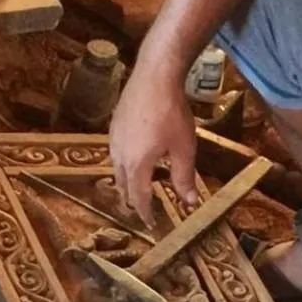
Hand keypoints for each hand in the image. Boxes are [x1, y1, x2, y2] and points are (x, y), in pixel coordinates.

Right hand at [109, 57, 198, 224]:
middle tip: (146, 210)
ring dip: (129, 183)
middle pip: (123, 188)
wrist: (154, 75)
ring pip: (117, 171)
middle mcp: (119, 156)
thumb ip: (184, 178)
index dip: (146, 214)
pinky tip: (138, 158)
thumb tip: (189, 203)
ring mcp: (113, 140)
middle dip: (134, 201)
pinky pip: (116, 154)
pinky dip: (126, 165)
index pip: (139, 199)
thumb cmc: (172, 112)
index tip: (152, 225)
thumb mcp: (184, 148)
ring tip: (142, 187)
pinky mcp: (113, 126)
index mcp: (136, 166)